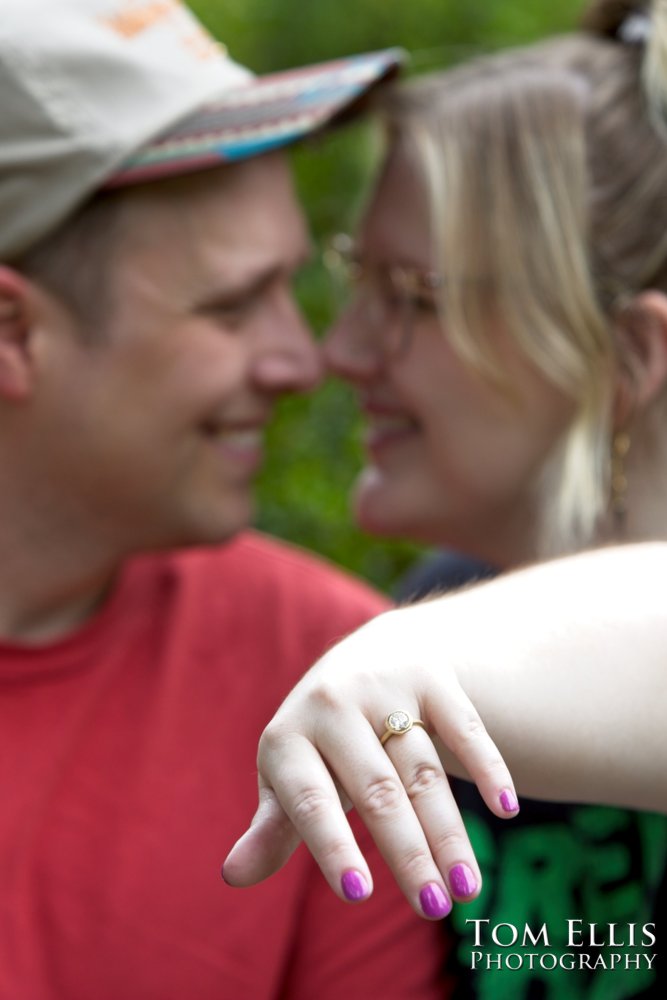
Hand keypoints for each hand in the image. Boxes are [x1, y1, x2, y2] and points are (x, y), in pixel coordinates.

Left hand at [222, 605, 517, 919]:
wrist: (368, 653)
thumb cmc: (321, 739)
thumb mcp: (289, 774)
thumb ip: (272, 827)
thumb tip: (233, 876)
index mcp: (288, 737)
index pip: (311, 801)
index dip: (333, 846)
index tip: (358, 895)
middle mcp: (332, 705)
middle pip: (378, 791)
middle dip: (408, 852)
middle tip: (434, 907)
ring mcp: (384, 686)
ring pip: (423, 770)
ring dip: (449, 831)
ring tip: (467, 887)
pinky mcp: (431, 676)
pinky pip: (464, 726)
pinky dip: (488, 765)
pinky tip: (506, 808)